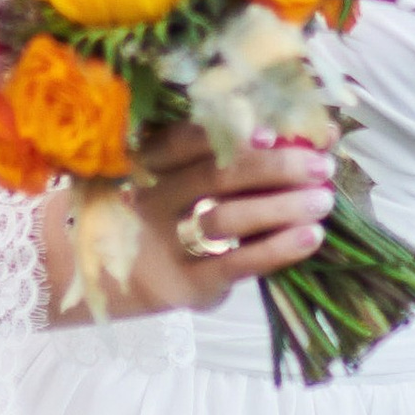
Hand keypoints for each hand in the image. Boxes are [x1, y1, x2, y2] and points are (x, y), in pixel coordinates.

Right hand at [42, 124, 334, 318]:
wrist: (92, 279)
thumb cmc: (150, 214)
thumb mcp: (163, 177)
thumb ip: (215, 154)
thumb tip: (299, 131)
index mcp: (142, 162)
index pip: (183, 139)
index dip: (228, 131)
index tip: (274, 130)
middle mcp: (147, 199)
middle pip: (214, 176)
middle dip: (273, 167)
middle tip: (319, 164)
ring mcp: (162, 244)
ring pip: (226, 219)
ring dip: (281, 207)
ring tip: (323, 199)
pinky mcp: (182, 285)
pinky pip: (235, 264)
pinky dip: (277, 249)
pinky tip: (311, 237)